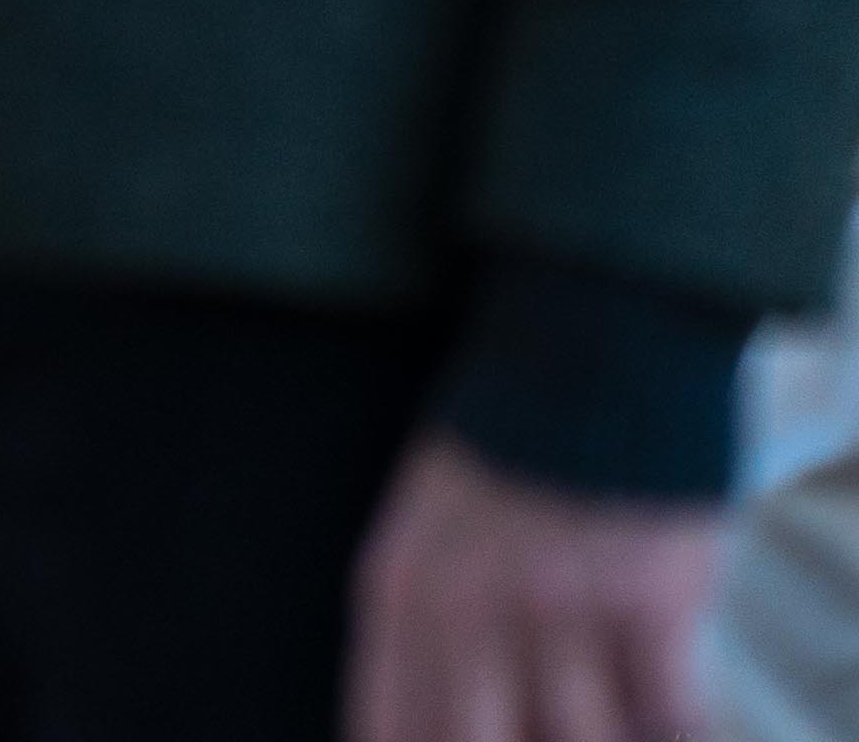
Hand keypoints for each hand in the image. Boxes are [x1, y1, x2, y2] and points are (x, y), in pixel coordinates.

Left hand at [351, 430, 718, 741]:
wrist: (588, 355)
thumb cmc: (503, 449)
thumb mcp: (418, 527)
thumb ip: (415, 627)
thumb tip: (417, 726)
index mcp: (397, 590)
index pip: (391, 733)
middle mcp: (466, 607)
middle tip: (542, 724)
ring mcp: (560, 606)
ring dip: (597, 736)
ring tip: (603, 706)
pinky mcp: (649, 601)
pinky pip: (667, 718)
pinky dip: (668, 728)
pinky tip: (656, 703)